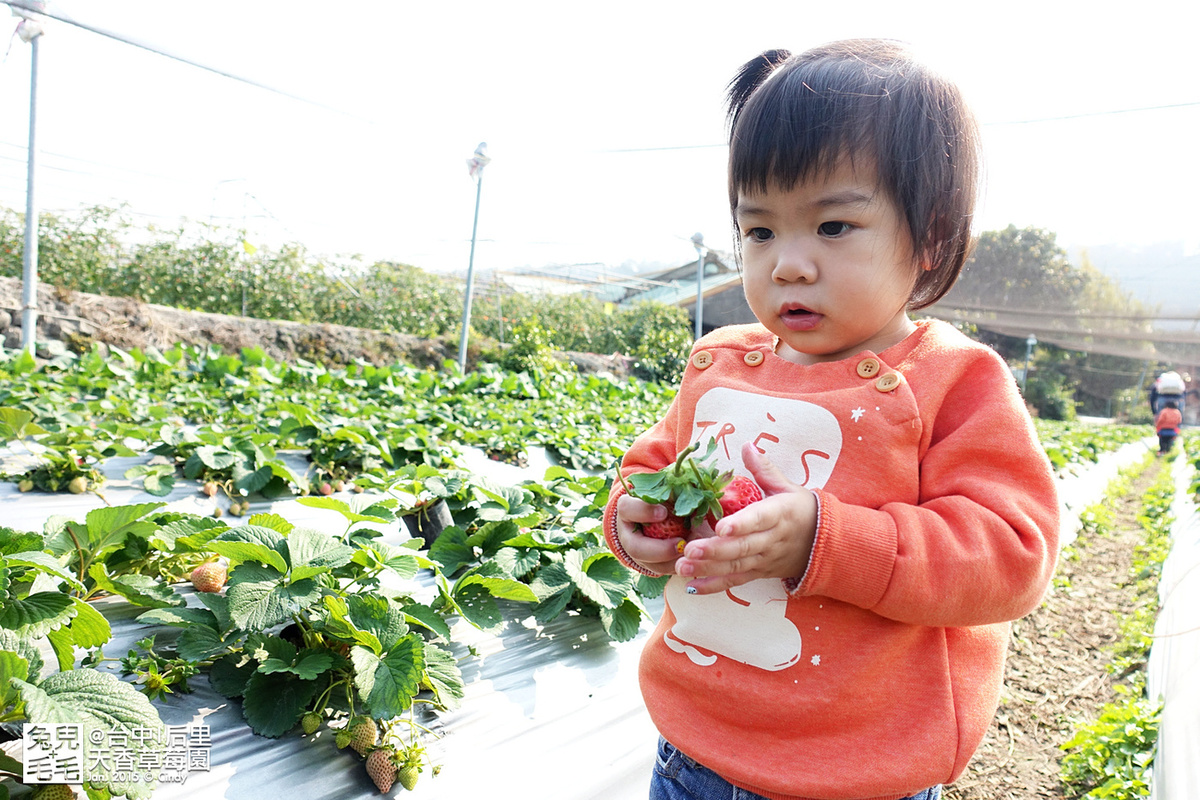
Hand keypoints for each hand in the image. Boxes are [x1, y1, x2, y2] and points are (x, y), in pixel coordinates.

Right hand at [615, 493, 684, 574]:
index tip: (663, 512)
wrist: (672, 515)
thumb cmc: (669, 497)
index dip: (643, 511)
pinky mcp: (652, 564)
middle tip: (680, 543)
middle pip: (635, 547)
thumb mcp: (671, 489)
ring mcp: (639, 552)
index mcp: (629, 508)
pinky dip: (679, 566)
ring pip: (649, 564)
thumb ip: (676, 487)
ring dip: (671, 562)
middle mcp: (629, 533)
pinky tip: (693, 561)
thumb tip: (687, 485)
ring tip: (691, 554)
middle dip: (659, 549)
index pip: (627, 508)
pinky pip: (663, 570)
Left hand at [675, 441, 817, 594]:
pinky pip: (736, 581)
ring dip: (708, 568)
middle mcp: (771, 540)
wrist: (824, 544)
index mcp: (779, 514)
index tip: (721, 527)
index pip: (760, 519)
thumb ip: (764, 468)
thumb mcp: (787, 487)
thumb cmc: (801, 510)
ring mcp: (764, 559)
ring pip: (736, 566)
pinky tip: (691, 587)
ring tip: (682, 566)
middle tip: (689, 549)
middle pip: (742, 547)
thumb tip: (747, 444)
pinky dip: (713, 586)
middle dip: (715, 550)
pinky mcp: (759, 573)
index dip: (741, 524)